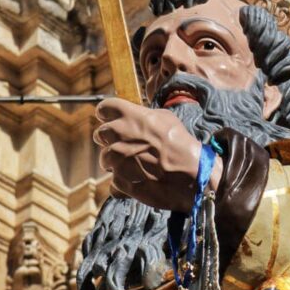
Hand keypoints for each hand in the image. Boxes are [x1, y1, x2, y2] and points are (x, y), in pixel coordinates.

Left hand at [93, 98, 221, 211]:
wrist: (189, 173)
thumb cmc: (181, 144)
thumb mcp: (166, 118)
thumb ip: (144, 116)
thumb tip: (138, 119)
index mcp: (129, 116)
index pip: (104, 108)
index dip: (106, 113)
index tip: (108, 118)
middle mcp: (117, 135)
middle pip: (100, 134)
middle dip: (110, 139)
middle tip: (126, 144)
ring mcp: (116, 159)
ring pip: (105, 158)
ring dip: (116, 161)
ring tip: (137, 165)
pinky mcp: (119, 180)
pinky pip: (114, 181)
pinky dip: (124, 181)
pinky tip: (139, 179)